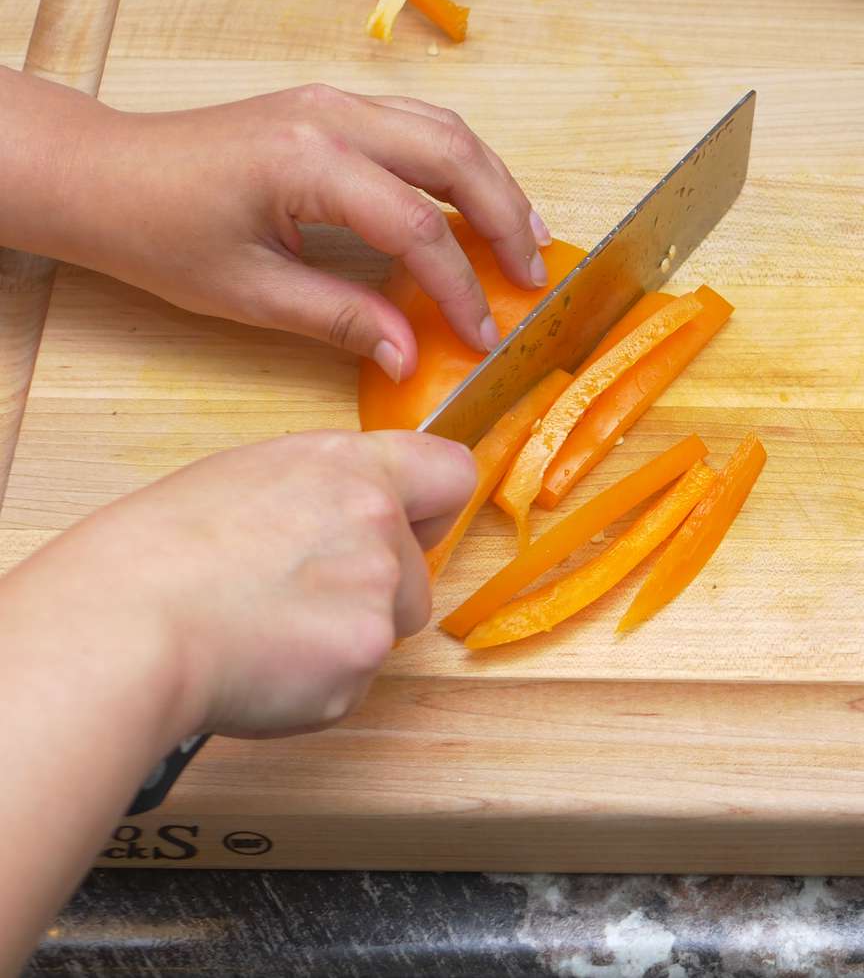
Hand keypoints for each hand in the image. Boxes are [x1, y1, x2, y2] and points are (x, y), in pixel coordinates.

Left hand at [0, 71, 549, 382]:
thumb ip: (341, 317)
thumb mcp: (249, 292)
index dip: (460, 286)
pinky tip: (479, 201)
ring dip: (494, 183)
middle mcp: (332, 117)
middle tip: (532, 277)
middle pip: (454, 157)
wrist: (102, 173)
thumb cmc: (159, 231)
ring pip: (446, 129)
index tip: (483, 332)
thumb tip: (410, 357)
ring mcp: (334, 102)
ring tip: (526, 238)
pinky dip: (462, 163)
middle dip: (506, 218)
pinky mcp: (332, 106)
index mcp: (308, 162)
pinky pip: (420, 124)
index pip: (416, 226)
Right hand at [1, 430, 473, 738]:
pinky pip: (354, 680)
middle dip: (376, 590)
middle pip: (420, 571)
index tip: (409, 526)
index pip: (452, 473)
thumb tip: (347, 514)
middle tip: (295, 596)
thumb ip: (323, 492)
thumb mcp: (248, 478)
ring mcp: (377, 597)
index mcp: (350, 466)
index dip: (431, 508)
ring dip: (346, 637)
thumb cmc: (156, 550)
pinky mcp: (360, 663)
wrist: (124, 625)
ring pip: (389, 629)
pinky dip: (316, 683)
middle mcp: (378, 524)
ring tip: (265, 630)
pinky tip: (259, 665)